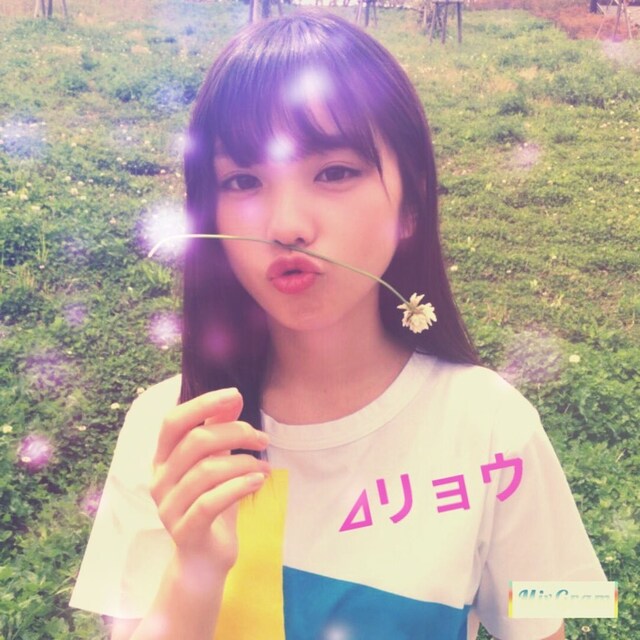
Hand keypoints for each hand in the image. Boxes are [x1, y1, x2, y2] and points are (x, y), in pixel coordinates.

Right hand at [150, 387, 270, 573]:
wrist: (205, 558)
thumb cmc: (212, 501)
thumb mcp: (216, 462)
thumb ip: (218, 430)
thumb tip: (233, 397)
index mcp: (163, 458)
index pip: (173, 422)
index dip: (203, 405)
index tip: (235, 395)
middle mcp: (159, 480)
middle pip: (195, 442)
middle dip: (235, 433)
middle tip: (263, 438)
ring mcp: (169, 507)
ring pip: (206, 471)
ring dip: (244, 463)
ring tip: (265, 467)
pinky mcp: (185, 531)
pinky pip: (211, 502)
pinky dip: (239, 486)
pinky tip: (259, 481)